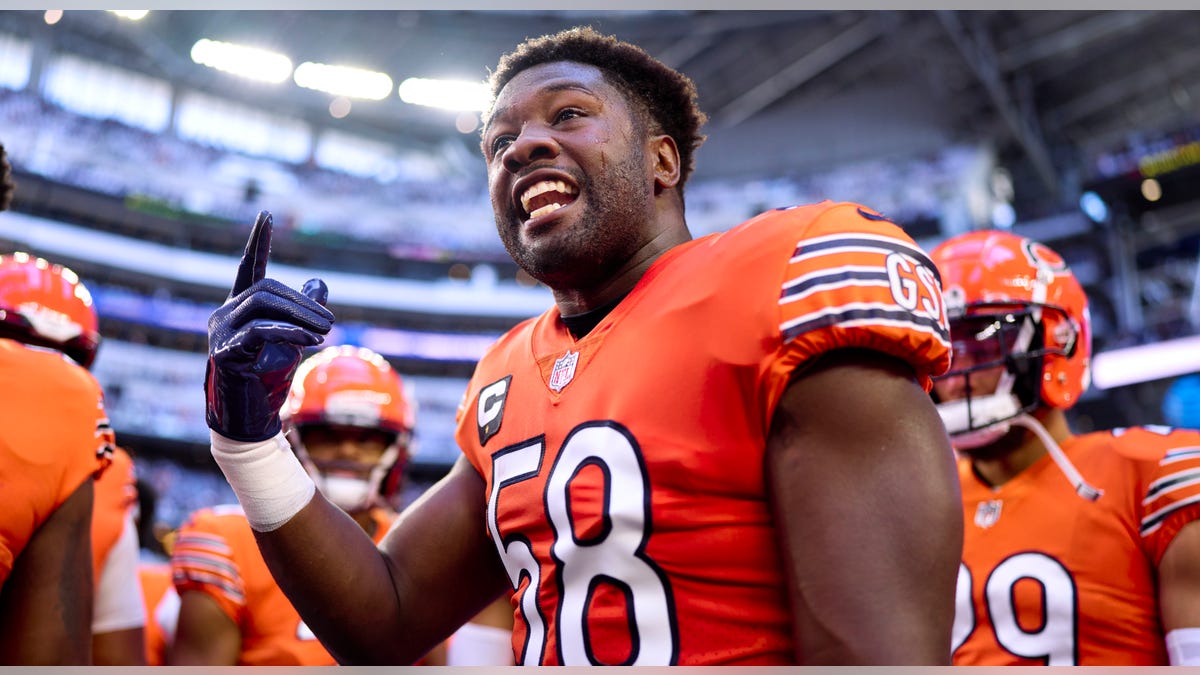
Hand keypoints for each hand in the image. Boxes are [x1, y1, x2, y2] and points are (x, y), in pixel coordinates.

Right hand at [205, 211, 333, 441]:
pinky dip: (289, 333)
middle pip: (265, 289)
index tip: (266, 214)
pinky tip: (311, 341)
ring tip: (326, 331)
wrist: (250, 419)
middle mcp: (223, 315)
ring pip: (262, 306)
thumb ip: (303, 311)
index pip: (249, 268)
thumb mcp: (294, 339)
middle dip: (302, 302)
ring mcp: (220, 333)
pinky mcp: (225, 353)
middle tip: (330, 321)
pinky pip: (259, 332)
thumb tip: (319, 283)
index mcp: (239, 307)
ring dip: (301, 317)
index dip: (259, 242)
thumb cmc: (269, 377)